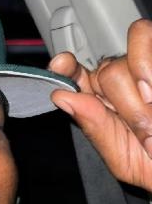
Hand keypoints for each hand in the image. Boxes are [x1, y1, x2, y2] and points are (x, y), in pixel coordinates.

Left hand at [49, 19, 151, 191]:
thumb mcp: (122, 157)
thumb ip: (93, 126)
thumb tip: (60, 96)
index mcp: (103, 102)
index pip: (77, 76)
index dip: (67, 68)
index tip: (62, 64)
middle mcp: (125, 81)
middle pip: (107, 70)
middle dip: (122, 100)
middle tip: (142, 126)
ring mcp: (147, 70)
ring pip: (130, 59)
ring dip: (140, 85)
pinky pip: (150, 46)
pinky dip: (150, 74)